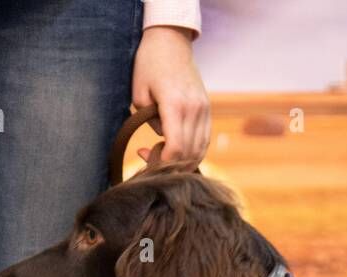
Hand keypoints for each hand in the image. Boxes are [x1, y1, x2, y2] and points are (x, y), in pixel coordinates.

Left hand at [131, 26, 209, 169]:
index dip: (161, 163)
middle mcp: (194, 109)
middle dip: (168, 164)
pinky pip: (204, 140)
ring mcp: (204, 109)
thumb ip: (149, 121)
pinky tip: (176, 148)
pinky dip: (192, 151)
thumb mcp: (139, 94)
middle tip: (149, 153)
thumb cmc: (148, 65)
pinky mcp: (207, 109)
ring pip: (199, 150)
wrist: (171, 41)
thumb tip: (162, 138)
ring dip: (181, 160)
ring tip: (162, 150)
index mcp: (175, 105)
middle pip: (187, 154)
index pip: (175, 149)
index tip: (144, 155)